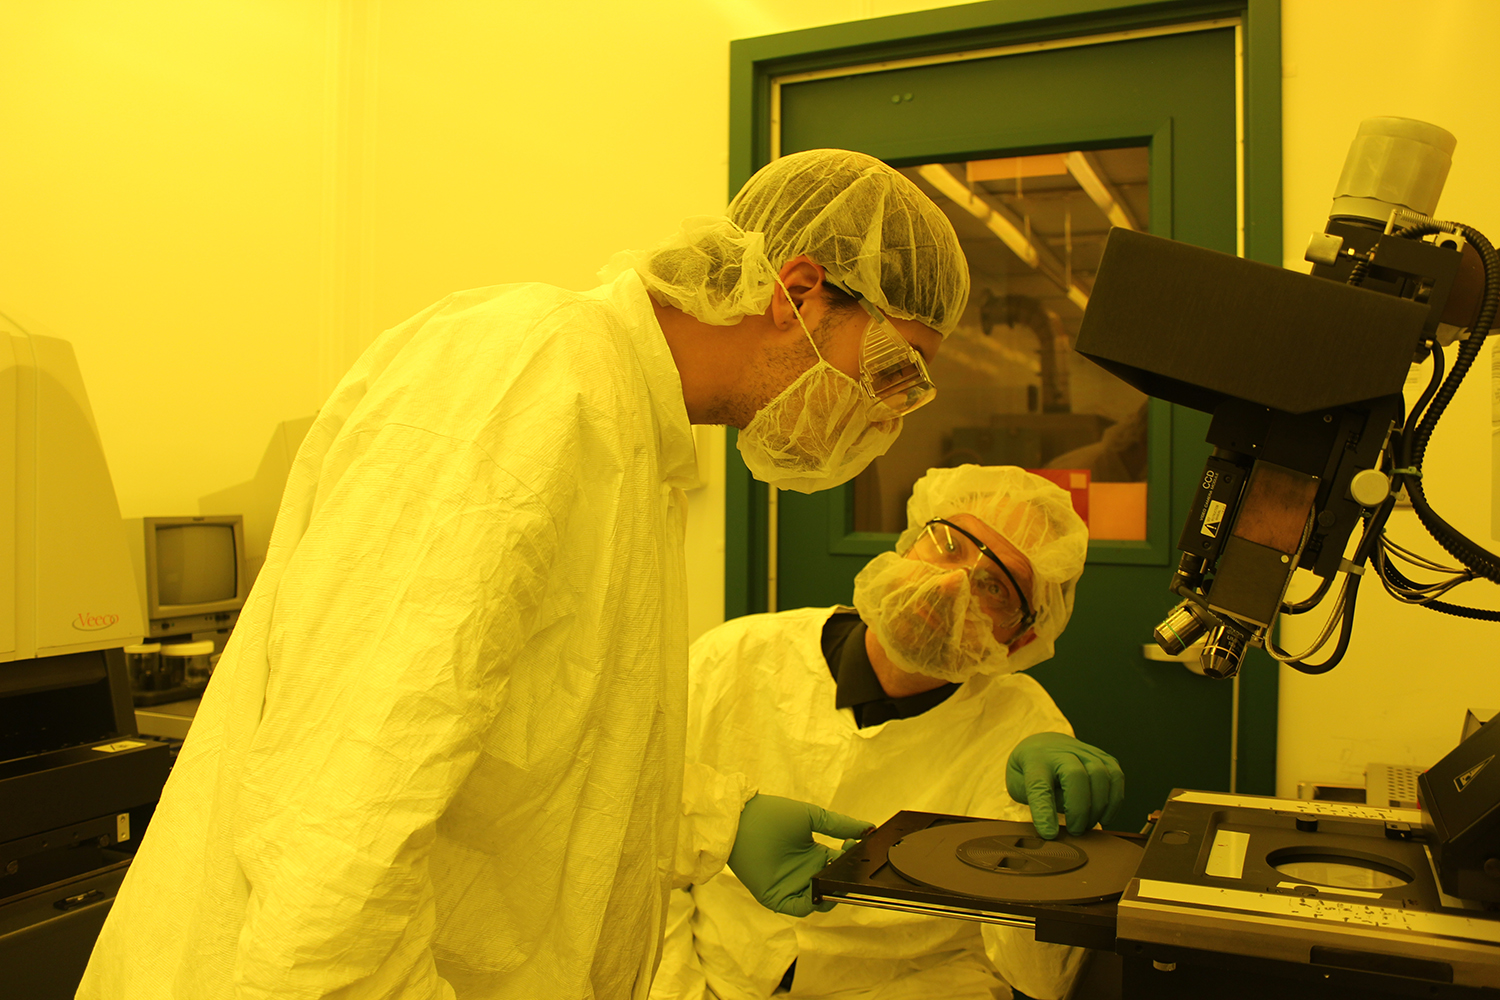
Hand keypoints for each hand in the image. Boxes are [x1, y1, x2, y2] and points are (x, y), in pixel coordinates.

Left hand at [726, 794, 873, 916]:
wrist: (743, 819)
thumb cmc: (774, 814)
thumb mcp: (813, 817)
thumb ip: (840, 824)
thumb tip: (869, 828)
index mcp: (815, 854)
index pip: (841, 865)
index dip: (852, 861)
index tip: (858, 848)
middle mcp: (806, 872)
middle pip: (833, 885)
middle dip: (845, 879)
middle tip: (852, 869)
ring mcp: (792, 886)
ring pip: (819, 900)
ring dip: (831, 892)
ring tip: (836, 877)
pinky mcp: (777, 898)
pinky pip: (799, 907)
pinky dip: (811, 903)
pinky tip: (818, 889)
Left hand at [1005, 732, 1123, 838]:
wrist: (1044, 744)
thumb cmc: (1030, 771)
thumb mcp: (1019, 786)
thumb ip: (1036, 803)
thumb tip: (1057, 824)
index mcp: (1034, 760)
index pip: (1038, 785)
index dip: (1044, 811)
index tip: (1049, 833)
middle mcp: (1061, 751)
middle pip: (1076, 775)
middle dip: (1079, 810)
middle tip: (1075, 831)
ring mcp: (1084, 751)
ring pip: (1101, 775)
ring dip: (1098, 807)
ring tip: (1088, 825)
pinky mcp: (1103, 757)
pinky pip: (1116, 777)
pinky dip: (1114, 801)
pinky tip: (1103, 815)